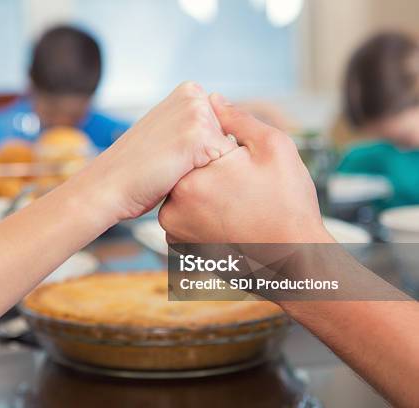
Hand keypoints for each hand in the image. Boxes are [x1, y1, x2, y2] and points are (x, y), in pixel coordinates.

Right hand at [68, 82, 236, 223]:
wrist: (108, 185)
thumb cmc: (137, 169)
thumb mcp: (168, 135)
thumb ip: (196, 127)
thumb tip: (234, 138)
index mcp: (189, 92)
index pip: (224, 128)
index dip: (205, 154)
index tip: (174, 158)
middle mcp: (195, 95)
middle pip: (231, 138)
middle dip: (211, 161)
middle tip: (173, 166)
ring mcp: (197, 113)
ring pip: (230, 154)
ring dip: (210, 171)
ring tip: (175, 172)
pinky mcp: (199, 136)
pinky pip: (227, 167)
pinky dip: (209, 181)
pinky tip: (178, 178)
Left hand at [159, 94, 330, 243]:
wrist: (294, 262)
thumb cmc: (288, 206)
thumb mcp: (274, 148)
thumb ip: (238, 119)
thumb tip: (213, 100)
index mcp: (192, 176)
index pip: (194, 142)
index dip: (220, 146)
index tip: (240, 162)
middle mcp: (174, 204)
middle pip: (186, 168)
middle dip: (211, 169)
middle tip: (243, 187)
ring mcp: (173, 228)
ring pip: (184, 192)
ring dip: (204, 191)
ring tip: (239, 204)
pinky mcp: (179, 245)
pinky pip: (184, 217)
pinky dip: (201, 214)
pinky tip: (229, 219)